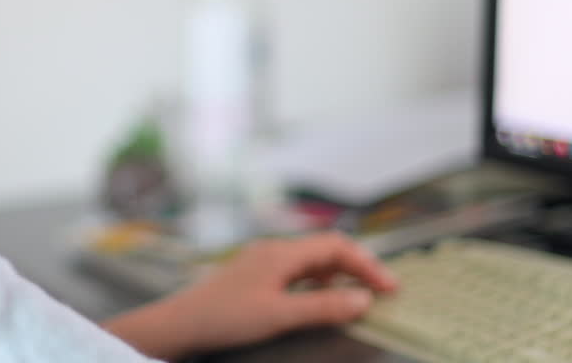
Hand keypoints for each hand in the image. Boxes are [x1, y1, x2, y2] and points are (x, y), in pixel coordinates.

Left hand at [104, 231, 398, 359]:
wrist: (180, 324)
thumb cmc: (225, 317)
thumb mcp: (280, 315)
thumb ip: (323, 307)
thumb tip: (364, 299)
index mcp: (281, 252)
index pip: (336, 247)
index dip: (368, 265)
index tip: (391, 288)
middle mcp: (273, 250)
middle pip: (326, 249)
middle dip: (358, 265)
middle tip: (383, 289)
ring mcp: (262, 261)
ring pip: (311, 260)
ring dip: (339, 273)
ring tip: (359, 293)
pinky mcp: (254, 276)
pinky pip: (296, 271)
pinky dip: (319, 280)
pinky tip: (321, 296)